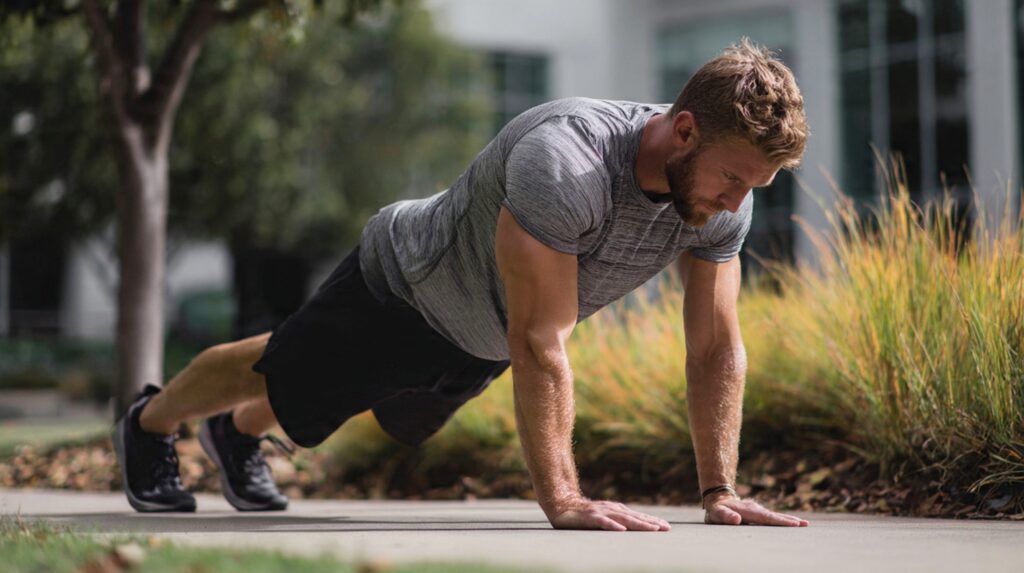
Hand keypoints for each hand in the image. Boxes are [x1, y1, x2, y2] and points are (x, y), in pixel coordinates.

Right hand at [549, 499, 671, 531]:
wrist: (561, 506)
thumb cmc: (584, 515)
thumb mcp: (604, 517)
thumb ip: (616, 521)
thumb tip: (632, 529)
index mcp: (616, 510)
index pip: (638, 516)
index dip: (652, 521)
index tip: (666, 526)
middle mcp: (611, 509)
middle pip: (635, 517)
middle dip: (651, 523)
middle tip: (666, 528)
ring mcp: (601, 512)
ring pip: (623, 519)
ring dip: (639, 524)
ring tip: (652, 530)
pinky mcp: (590, 517)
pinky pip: (603, 522)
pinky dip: (612, 526)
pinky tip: (621, 530)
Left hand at [703, 492, 808, 525]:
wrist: (719, 500)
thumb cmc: (717, 510)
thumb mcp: (717, 513)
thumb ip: (726, 516)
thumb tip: (737, 519)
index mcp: (748, 510)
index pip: (766, 517)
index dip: (779, 521)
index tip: (793, 524)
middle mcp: (756, 509)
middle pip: (774, 516)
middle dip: (789, 520)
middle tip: (805, 525)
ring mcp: (759, 510)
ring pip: (775, 516)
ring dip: (789, 520)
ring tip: (804, 524)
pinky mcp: (759, 513)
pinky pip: (773, 517)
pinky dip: (783, 520)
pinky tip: (792, 523)